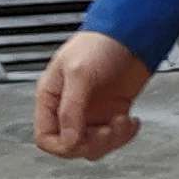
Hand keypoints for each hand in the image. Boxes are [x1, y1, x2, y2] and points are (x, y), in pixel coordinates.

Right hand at [35, 30, 155, 159]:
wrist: (132, 33)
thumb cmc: (100, 43)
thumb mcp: (79, 73)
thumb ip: (71, 109)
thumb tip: (69, 140)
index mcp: (52, 98)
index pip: (46, 137)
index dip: (62, 145)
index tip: (81, 140)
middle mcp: (70, 107)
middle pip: (72, 145)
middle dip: (92, 143)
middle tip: (108, 130)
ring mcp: (92, 111)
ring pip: (94, 146)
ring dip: (112, 140)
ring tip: (123, 121)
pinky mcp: (113, 112)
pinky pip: (114, 137)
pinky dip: (125, 135)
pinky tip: (131, 121)